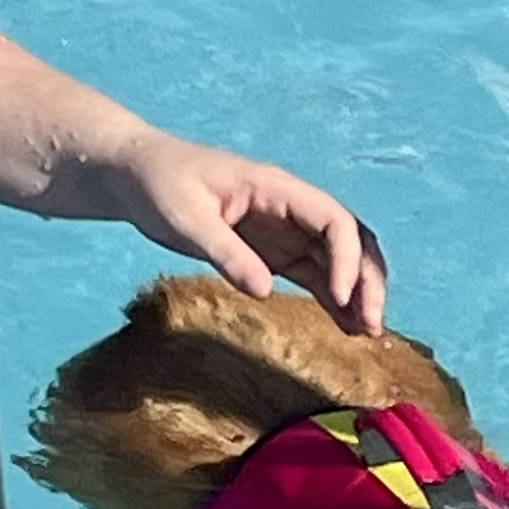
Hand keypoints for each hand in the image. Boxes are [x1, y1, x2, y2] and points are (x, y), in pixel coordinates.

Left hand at [104, 131, 388, 334]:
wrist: (136, 176)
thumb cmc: (158, 185)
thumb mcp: (185, 219)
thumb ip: (225, 253)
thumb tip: (265, 291)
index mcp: (277, 189)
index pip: (334, 220)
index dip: (346, 258)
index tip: (340, 297)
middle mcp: (292, 209)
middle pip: (351, 241)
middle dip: (368, 280)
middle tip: (373, 324)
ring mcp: (288, 232)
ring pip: (341, 261)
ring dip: (358, 294)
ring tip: (368, 332)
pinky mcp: (276, 253)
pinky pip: (317, 277)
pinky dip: (335, 300)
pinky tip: (346, 327)